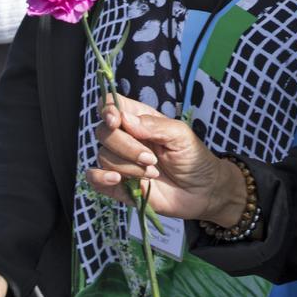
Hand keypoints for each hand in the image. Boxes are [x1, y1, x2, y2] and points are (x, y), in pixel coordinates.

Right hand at [86, 94, 247, 225]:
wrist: (202, 191)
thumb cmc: (194, 157)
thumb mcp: (181, 135)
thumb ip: (154, 125)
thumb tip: (124, 119)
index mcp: (138, 120)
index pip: (110, 104)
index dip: (107, 109)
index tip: (116, 121)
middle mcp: (125, 138)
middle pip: (103, 132)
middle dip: (126, 146)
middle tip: (151, 159)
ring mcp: (120, 161)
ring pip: (103, 156)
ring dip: (127, 166)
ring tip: (152, 173)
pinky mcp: (118, 184)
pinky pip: (94, 178)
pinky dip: (101, 178)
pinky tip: (118, 180)